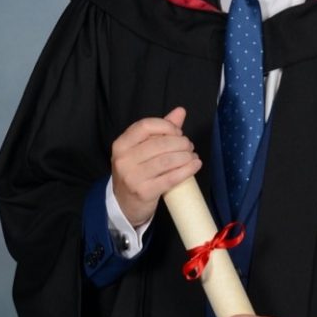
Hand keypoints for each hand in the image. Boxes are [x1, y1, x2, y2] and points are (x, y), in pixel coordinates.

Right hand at [111, 107, 201, 226]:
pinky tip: (195, 165)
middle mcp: (124, 159)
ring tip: (192, 156)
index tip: (178, 133)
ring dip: (186, 156)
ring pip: (167, 160)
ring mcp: (132, 177)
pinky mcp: (144, 192)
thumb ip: (160, 129)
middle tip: (189, 146)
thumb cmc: (136, 172)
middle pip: (160, 143)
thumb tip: (180, 111)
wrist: (124, 204)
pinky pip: (171, 177)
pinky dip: (187, 170)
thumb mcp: (142, 149)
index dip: (166, 126)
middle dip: (180, 143)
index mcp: (121, 144)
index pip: (146, 125)